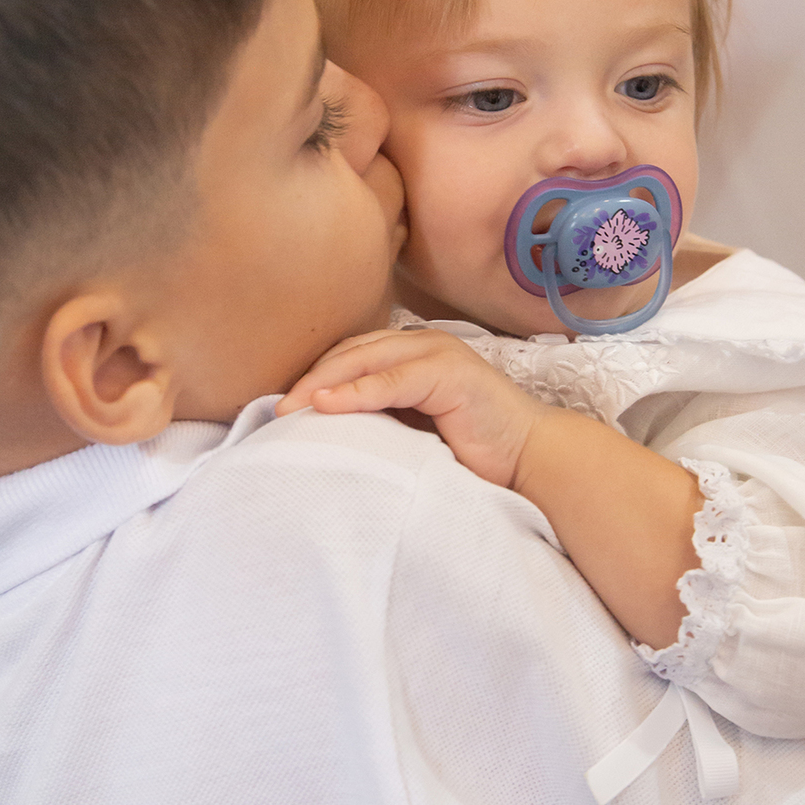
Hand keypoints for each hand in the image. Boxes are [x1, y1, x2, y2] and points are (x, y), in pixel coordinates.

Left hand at [277, 328, 546, 488]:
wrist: (530, 460)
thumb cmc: (474, 452)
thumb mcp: (413, 431)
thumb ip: (378, 419)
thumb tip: (323, 431)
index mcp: (412, 354)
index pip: (349, 356)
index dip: (313, 376)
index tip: (279, 406)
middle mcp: (423, 344)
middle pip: (349, 352)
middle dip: (309, 378)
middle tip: (274, 409)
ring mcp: (437, 354)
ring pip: (364, 359)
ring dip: (323, 382)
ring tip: (290, 408)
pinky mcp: (449, 373)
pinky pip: (391, 379)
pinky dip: (355, 393)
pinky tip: (325, 407)